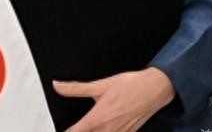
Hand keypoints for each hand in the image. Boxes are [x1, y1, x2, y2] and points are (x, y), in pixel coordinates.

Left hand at [54, 68, 175, 131]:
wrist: (153, 90)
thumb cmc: (130, 86)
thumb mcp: (99, 85)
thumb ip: (76, 88)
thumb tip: (57, 86)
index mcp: (97, 119)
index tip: (62, 129)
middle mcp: (108, 130)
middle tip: (76, 128)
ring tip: (88, 128)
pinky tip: (105, 128)